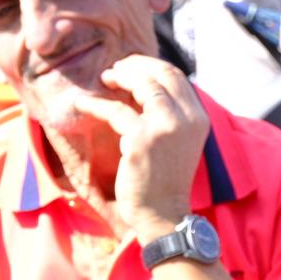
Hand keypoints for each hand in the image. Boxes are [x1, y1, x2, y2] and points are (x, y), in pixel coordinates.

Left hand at [71, 55, 208, 239]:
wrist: (164, 214)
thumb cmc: (166, 180)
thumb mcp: (179, 141)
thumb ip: (170, 114)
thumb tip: (145, 86)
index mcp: (198, 117)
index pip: (176, 76)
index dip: (150, 65)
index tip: (131, 67)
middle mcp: (187, 118)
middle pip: (160, 74)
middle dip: (135, 65)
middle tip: (115, 69)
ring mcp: (165, 127)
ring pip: (141, 85)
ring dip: (119, 76)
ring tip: (104, 79)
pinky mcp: (142, 139)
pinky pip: (114, 110)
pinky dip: (95, 103)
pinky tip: (81, 103)